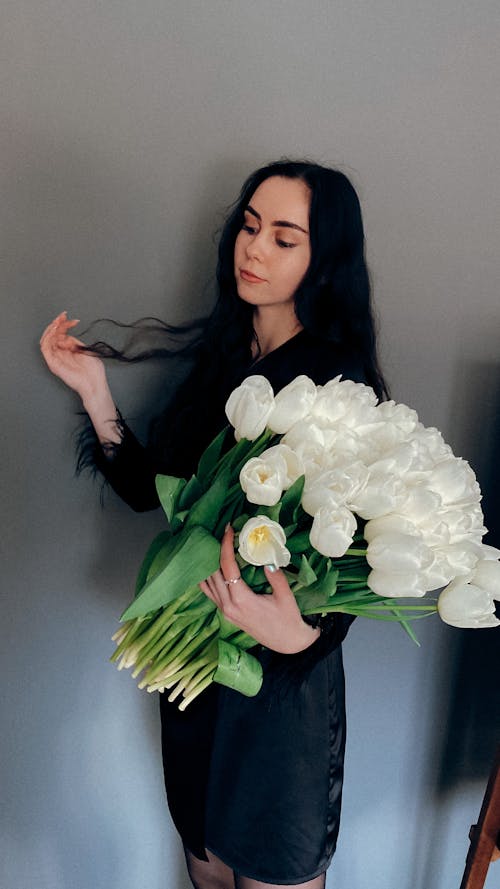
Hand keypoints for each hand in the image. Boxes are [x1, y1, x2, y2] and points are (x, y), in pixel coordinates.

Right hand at [40, 311, 106, 403]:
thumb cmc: (93, 371)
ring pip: (46, 339)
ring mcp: (55, 358)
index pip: (60, 334)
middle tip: (63, 317)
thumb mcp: (84, 350)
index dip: (63, 325)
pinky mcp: (53, 363)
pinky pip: (44, 348)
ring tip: (59, 322)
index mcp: (67, 351)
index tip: (71, 319)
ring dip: (51, 328)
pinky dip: (48, 337)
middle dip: (56, 323)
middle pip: (52, 335)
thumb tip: (65, 335)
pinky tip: (55, 330)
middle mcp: (60, 354)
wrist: (94, 383)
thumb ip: (74, 342)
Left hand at [199, 525, 319, 653]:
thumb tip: (266, 557)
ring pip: (207, 583)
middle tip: (220, 532)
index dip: (225, 545)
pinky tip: (213, 566)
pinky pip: (210, 592)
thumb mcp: (285, 596)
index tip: (227, 529)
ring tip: (215, 544)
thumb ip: (275, 576)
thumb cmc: (288, 620)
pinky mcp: (226, 614)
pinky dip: (208, 577)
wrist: (288, 644)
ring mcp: (224, 611)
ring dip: (209, 563)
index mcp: (241, 600)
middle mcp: (228, 606)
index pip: (227, 567)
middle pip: (213, 572)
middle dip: (214, 550)